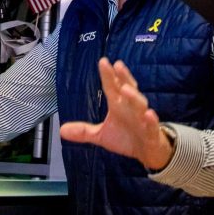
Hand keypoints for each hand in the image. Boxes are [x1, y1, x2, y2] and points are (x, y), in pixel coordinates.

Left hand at [59, 57, 173, 170]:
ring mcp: (142, 119)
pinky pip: (152, 125)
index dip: (108, 75)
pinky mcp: (152, 133)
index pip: (112, 87)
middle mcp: (131, 108)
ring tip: (126, 89)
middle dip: (123, 78)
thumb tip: (61, 130)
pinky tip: (149, 114)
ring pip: (140, 105)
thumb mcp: (102, 135)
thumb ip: (84, 131)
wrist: (147, 152)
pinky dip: (151, 120)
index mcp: (118, 105)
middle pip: (128, 89)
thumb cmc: (126, 137)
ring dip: (134, 97)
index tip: (103, 61)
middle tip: (117, 65)